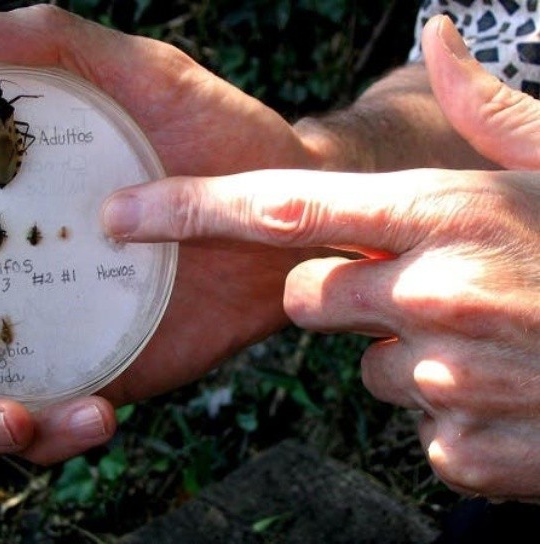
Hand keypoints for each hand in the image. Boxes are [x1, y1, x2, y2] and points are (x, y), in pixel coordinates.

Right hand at [0, 3, 321, 463]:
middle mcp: (8, 272)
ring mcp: (52, 330)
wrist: (287, 211)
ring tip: (17, 421)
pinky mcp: (102, 371)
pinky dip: (56, 434)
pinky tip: (97, 417)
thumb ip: (51, 43)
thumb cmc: (215, 133)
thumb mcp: (139, 75)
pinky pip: (55, 422)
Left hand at [100, 16, 539, 499]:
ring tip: (489, 339)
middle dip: (342, 293)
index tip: (128, 212)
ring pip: (366, 367)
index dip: (194, 208)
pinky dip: (448, 411)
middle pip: (309, 298)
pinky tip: (508, 389)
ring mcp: (447, 380)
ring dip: (407, 354)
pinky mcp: (464, 451)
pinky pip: (417, 427)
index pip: (284, 208)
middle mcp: (433, 295)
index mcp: (446, 216)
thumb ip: (489, 106)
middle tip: (422, 286)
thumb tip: (438, 32)